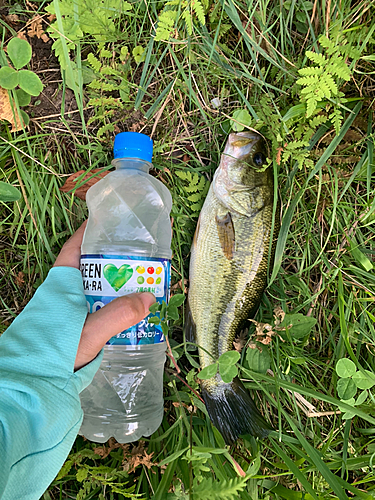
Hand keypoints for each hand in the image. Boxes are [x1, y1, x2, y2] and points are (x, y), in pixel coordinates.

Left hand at [54, 222, 155, 369]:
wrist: (33, 385)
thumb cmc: (54, 353)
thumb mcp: (90, 331)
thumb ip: (119, 314)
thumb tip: (149, 297)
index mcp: (62, 284)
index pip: (75, 248)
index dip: (90, 233)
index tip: (110, 223)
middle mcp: (64, 293)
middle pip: (91, 267)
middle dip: (114, 260)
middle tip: (140, 255)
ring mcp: (68, 309)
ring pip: (96, 288)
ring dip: (116, 284)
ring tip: (141, 281)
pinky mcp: (74, 325)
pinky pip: (97, 306)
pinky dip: (112, 304)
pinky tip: (128, 310)